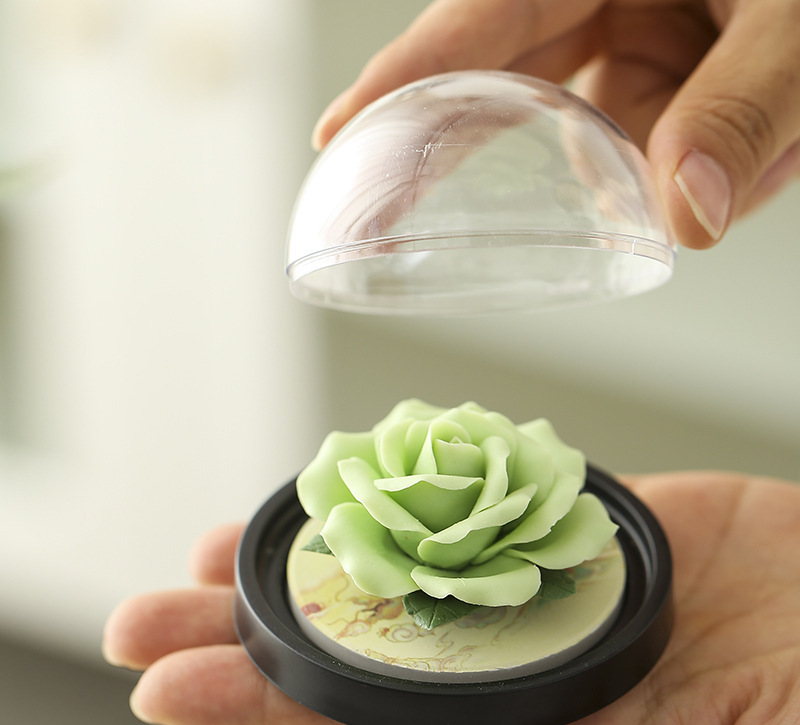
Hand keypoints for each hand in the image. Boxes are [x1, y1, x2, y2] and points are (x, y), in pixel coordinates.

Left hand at [103, 472, 799, 724]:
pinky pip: (472, 490)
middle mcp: (509, 656)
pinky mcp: (571, 513)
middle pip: (355, 644)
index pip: (370, 723)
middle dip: (245, 632)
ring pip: (397, 562)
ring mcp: (533, 577)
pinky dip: (403, 483)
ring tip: (209, 547)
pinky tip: (341, 481)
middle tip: (139, 619)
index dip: (267, 707)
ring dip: (306, 554)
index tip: (168, 690)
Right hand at [311, 0, 799, 248]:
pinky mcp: (655, 68)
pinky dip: (677, 168)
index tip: (336, 138)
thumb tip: (684, 220)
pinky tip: (727, 168)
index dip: (398, 82)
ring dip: (640, 170)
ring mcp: (624, 34)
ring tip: (738, 159)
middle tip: (385, 219)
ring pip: (587, 130)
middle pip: (497, 82)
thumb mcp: (796, 22)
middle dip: (466, 154)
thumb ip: (744, 109)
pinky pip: (637, 137)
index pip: (473, 24)